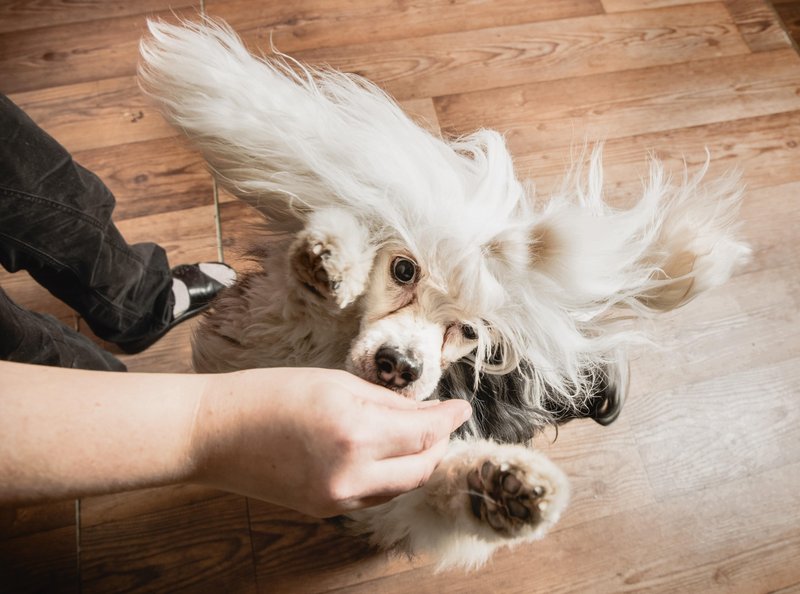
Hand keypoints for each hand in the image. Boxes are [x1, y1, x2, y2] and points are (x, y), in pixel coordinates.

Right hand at [190, 368, 471, 516]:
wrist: (214, 433)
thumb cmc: (268, 394)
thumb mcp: (334, 383)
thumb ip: (385, 402)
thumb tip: (423, 411)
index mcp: (355, 432)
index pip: (423, 432)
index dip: (448, 419)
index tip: (461, 408)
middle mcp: (351, 474)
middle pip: (420, 468)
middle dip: (438, 445)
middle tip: (443, 422)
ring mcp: (337, 499)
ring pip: (399, 487)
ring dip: (415, 463)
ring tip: (417, 437)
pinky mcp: (324, 510)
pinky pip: (372, 497)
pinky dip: (388, 477)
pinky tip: (386, 455)